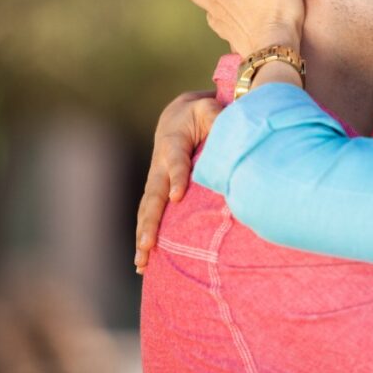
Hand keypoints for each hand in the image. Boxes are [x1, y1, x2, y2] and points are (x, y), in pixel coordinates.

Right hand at [134, 89, 221, 273]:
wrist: (176, 118)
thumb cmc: (198, 114)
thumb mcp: (209, 109)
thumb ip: (217, 117)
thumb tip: (231, 132)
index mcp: (173, 143)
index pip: (176, 161)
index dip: (177, 177)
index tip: (178, 197)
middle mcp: (160, 166)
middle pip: (153, 195)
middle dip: (151, 221)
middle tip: (148, 245)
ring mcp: (156, 181)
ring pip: (147, 210)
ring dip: (143, 235)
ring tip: (142, 262)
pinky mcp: (157, 192)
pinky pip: (148, 216)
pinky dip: (144, 237)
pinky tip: (143, 264)